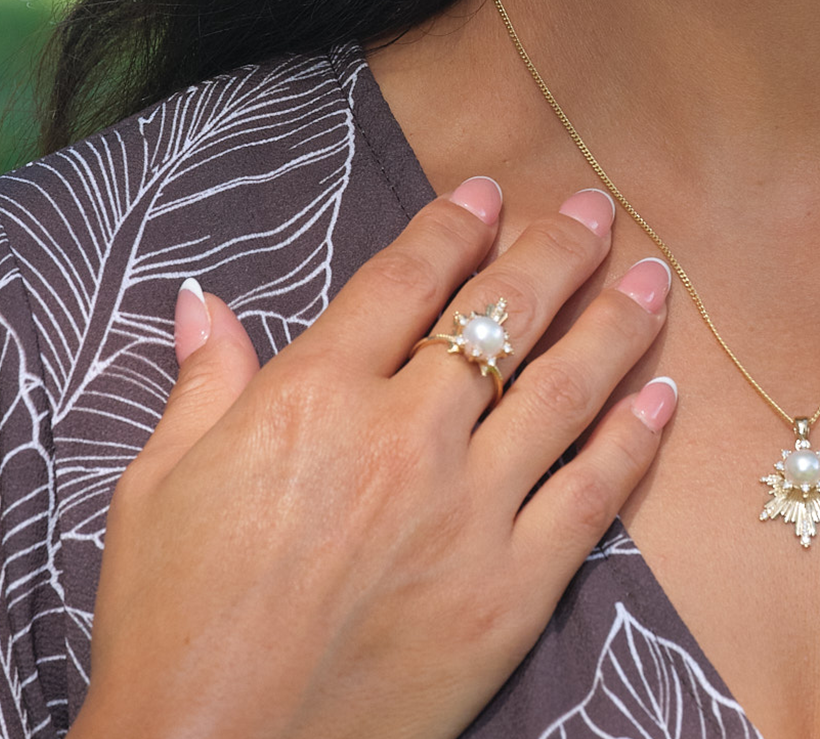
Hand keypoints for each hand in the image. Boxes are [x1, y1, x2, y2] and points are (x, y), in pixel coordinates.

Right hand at [71, 177, 677, 738]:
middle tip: (596, 208)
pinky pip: (591, 496)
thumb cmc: (170, 627)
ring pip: (564, 388)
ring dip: (615, 322)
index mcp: (315, 396)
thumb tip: (203, 301)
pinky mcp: (510, 591)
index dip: (455, 225)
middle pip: (503, 313)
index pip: (408, 279)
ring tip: (650, 278)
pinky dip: (633, 439)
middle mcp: (405, 436)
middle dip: (557, 250)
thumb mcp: (156, 488)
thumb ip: (202, 384)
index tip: (490, 191)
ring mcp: (468, 512)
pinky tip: (662, 397)